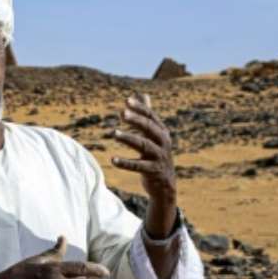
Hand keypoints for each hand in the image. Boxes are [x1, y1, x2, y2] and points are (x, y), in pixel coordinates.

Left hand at [111, 93, 176, 236]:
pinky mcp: (153, 171)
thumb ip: (147, 115)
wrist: (165, 184)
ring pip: (143, 145)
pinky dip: (125, 162)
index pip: (151, 117)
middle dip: (136, 120)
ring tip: (113, 133)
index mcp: (162, 132)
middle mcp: (163, 142)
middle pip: (149, 128)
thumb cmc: (156, 155)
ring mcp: (159, 157)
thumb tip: (143, 94)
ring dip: (128, 138)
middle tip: (122, 113)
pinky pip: (138, 166)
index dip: (140, 108)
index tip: (126, 100)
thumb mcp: (153, 134)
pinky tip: (112, 159)